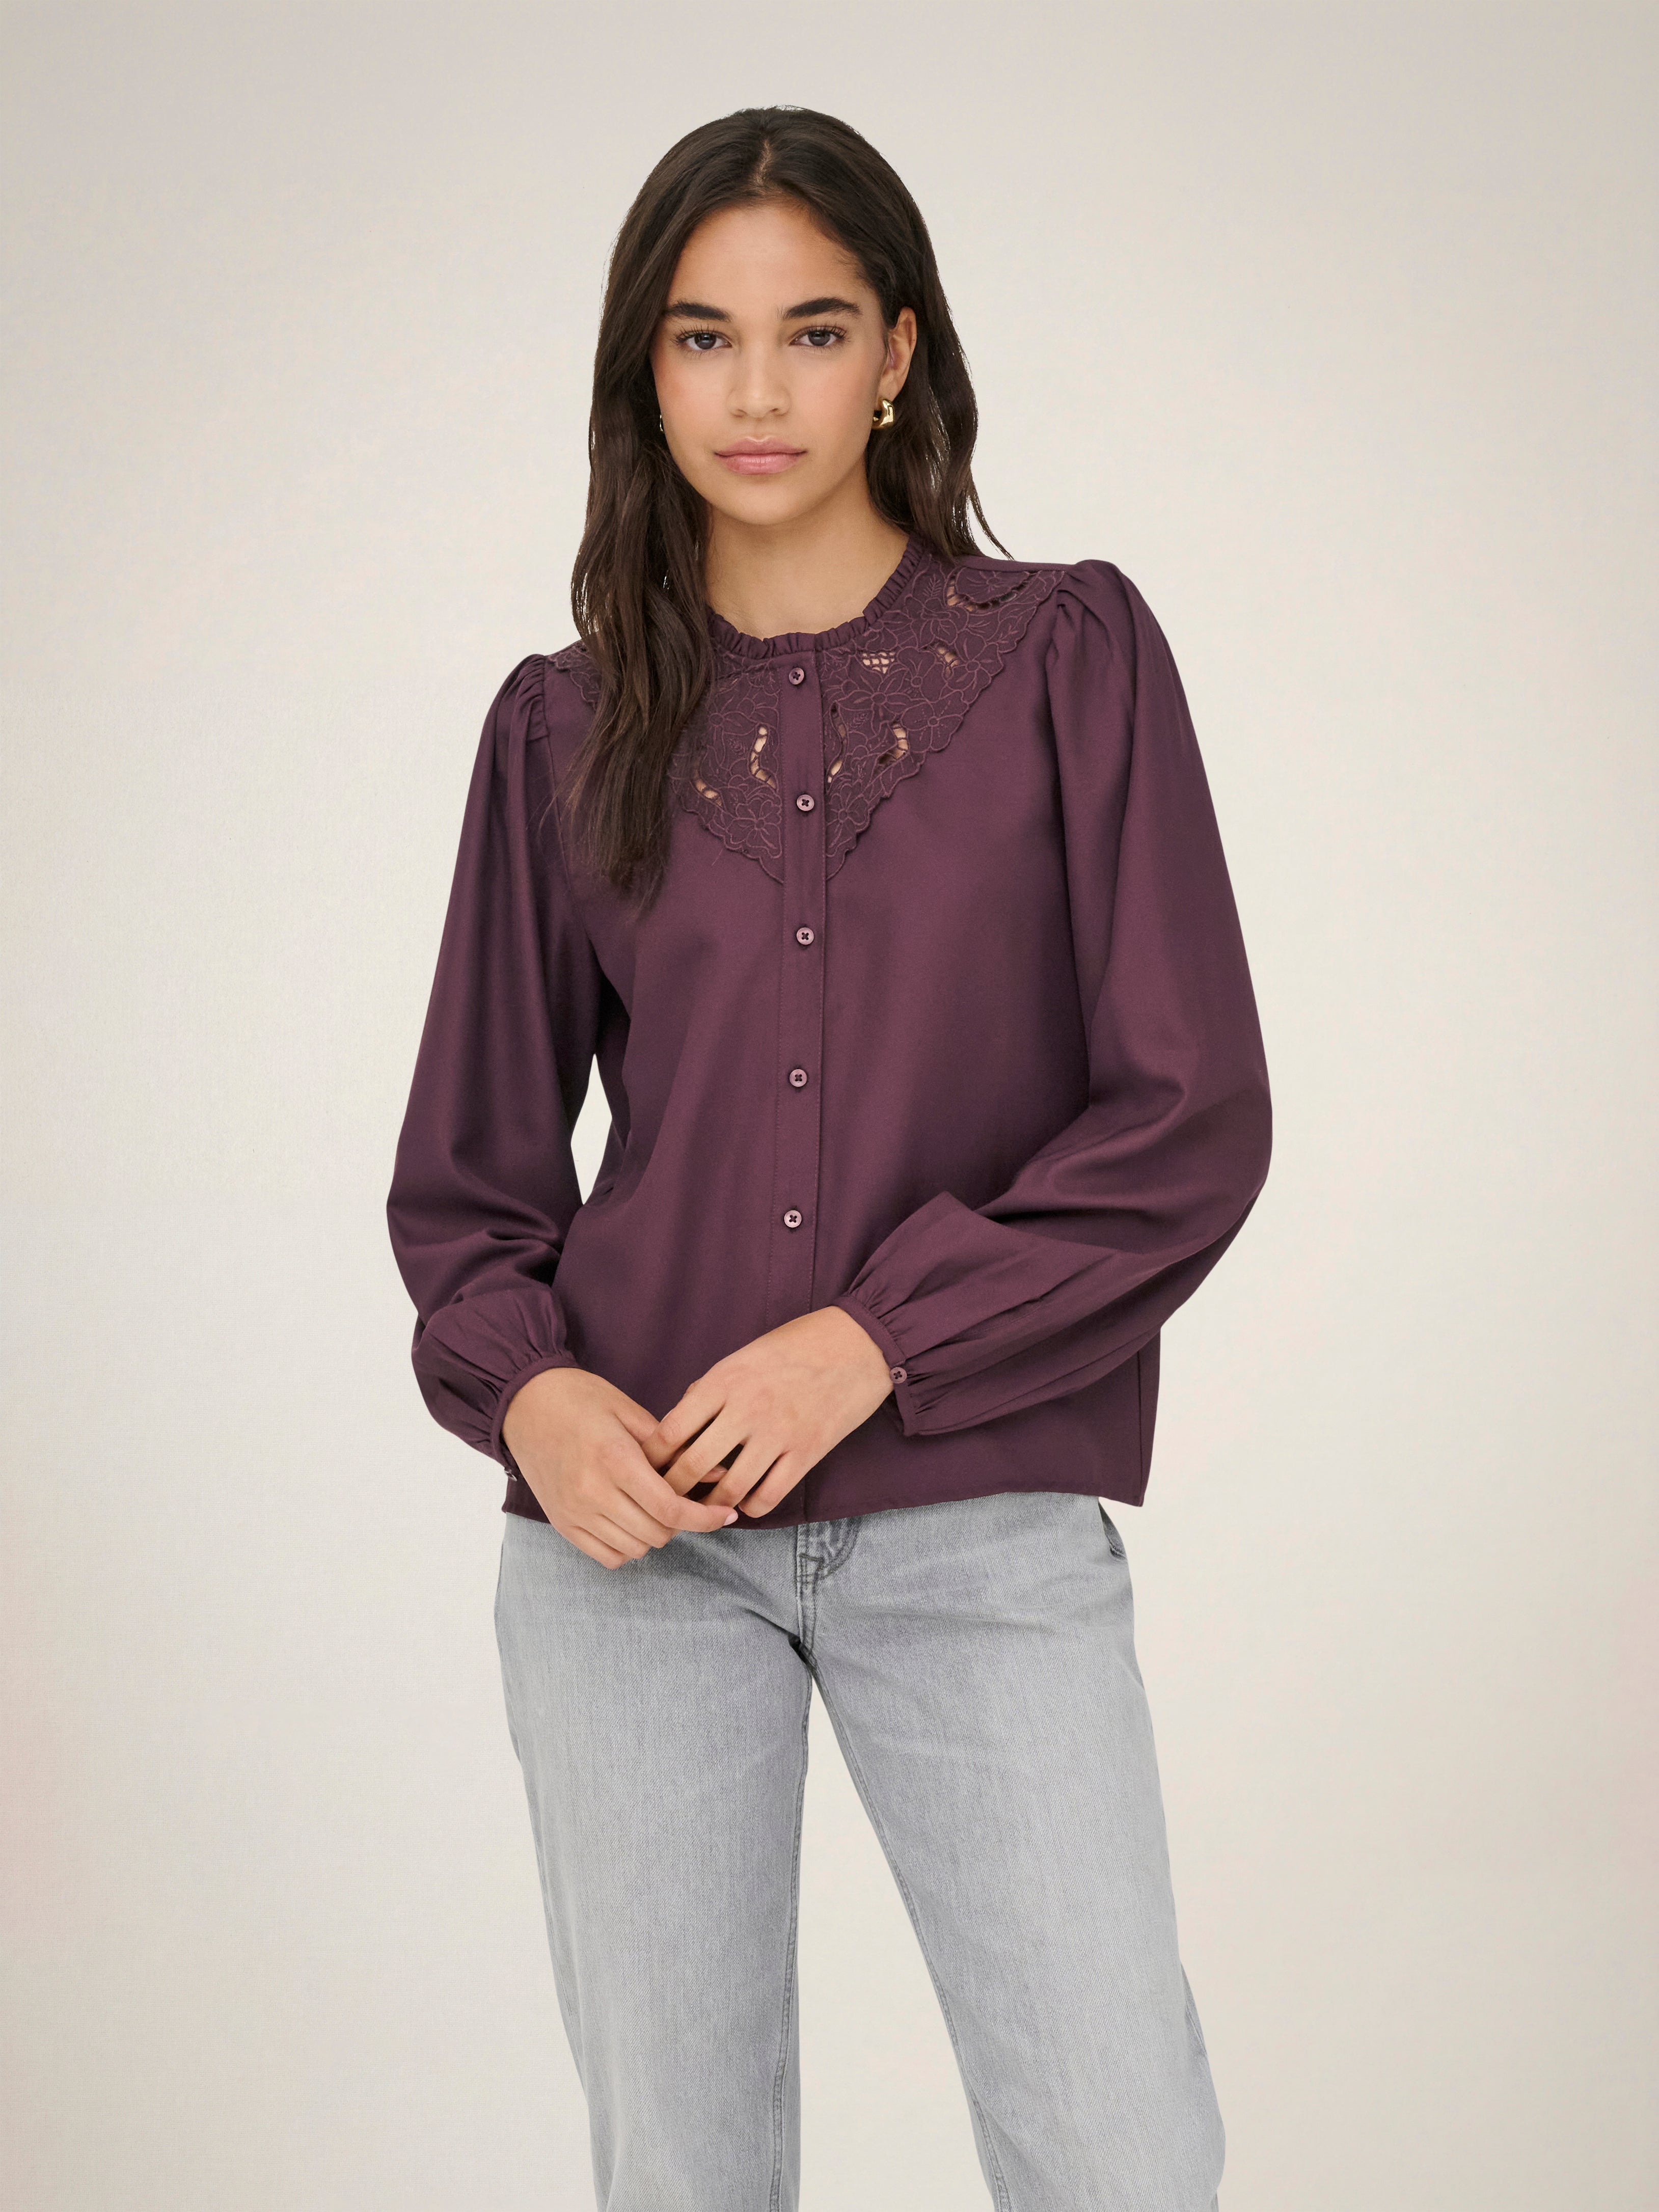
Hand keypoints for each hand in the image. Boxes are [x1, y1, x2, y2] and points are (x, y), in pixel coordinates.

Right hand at [501, 1366, 739, 1567]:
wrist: (523, 1404)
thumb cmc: (580, 1399)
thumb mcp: (629, 1411)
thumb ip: (673, 1446)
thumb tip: (719, 1474)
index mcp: (614, 1459)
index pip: (669, 1508)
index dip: (705, 1517)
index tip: (726, 1514)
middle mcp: (592, 1492)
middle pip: (657, 1533)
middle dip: (683, 1522)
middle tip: (688, 1501)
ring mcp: (574, 1512)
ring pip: (635, 1548)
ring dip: (656, 1533)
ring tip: (657, 1507)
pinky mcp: (561, 1524)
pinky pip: (608, 1556)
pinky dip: (628, 1546)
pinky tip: (632, 1520)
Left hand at [641, 1307, 895, 1519]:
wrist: (859, 1343)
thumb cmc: (797, 1345)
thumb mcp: (744, 1355)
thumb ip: (711, 1388)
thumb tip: (681, 1422)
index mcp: (724, 1380)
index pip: (670, 1431)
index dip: (653, 1457)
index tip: (648, 1468)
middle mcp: (746, 1408)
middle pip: (692, 1466)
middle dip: (673, 1490)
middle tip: (668, 1499)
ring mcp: (778, 1433)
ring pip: (728, 1489)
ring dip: (711, 1505)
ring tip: (705, 1507)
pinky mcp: (807, 1452)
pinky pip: (768, 1496)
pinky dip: (751, 1507)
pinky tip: (746, 1502)